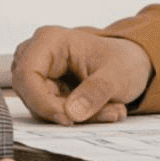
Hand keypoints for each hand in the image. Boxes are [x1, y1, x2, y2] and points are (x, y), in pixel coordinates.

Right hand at [10, 24, 153, 124]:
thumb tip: (71, 113)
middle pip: (31, 94)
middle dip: (64, 111)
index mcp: (50, 41)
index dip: (41, 101)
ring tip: (111, 109)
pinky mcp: (48, 91)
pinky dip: (79, 117)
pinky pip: (54, 112)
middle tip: (101, 113)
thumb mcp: (117, 75)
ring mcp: (41, 74)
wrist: (133, 63)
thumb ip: (95, 92)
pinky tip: (105, 109)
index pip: (27, 75)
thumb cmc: (124, 60)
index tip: (67, 119)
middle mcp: (39, 55)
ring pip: (43, 107)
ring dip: (76, 116)